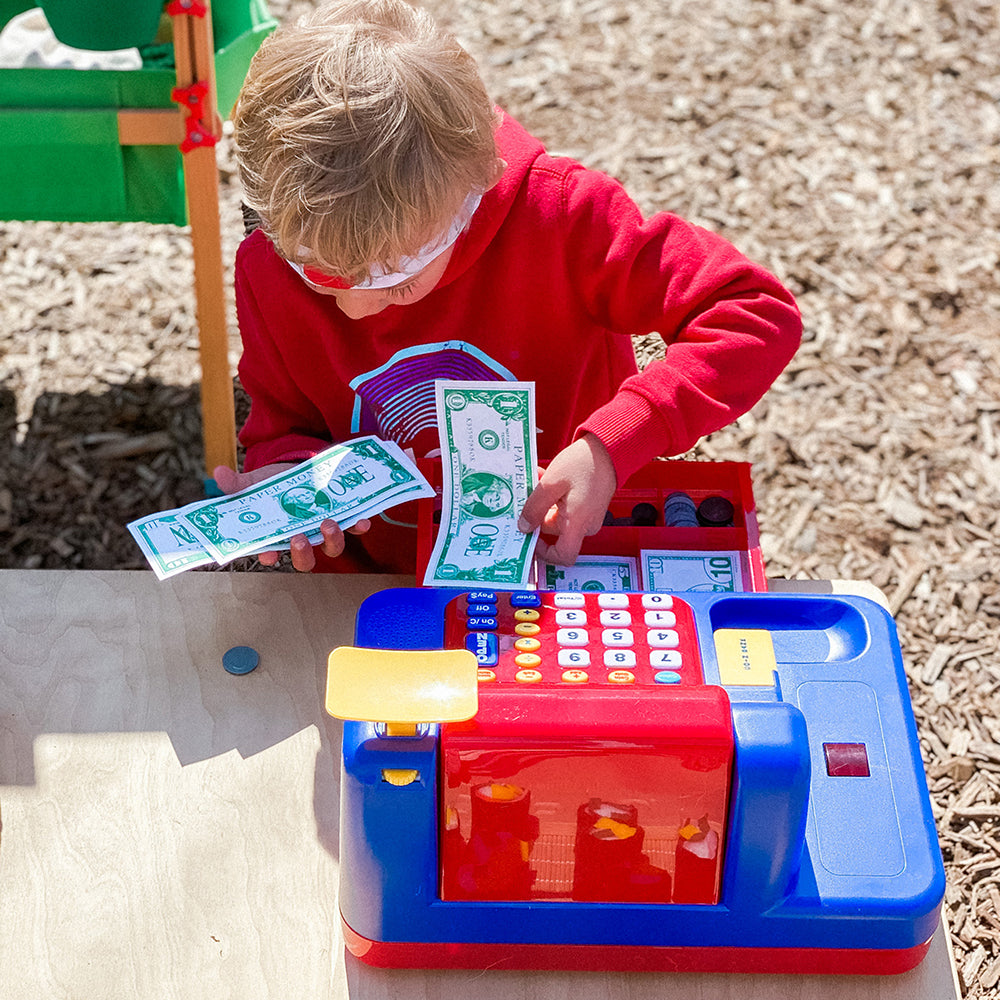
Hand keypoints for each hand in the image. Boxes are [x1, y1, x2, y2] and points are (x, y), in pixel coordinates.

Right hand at [213, 464, 369, 571]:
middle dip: (302, 554)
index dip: (270, 556)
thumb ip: (238, 483)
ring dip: (331, 540)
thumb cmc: (274, 482)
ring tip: (327, 523)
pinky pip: (354, 527)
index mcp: (277, 536)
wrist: (301, 465)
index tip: (269, 554)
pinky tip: (362, 520)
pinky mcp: (343, 517)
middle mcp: (302, 538)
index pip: (271, 554)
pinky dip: (359, 526)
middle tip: (298, 539)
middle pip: (305, 561)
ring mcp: (323, 530)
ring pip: (330, 548)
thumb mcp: (255, 481)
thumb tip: (218, 474)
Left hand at [516, 434, 616, 565]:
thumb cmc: (583, 463)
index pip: (563, 556)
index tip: (530, 538)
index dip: (543, 553)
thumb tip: (524, 527)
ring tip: (538, 480)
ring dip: (544, 502)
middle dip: (538, 514)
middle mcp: (586, 525)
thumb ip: (534, 508)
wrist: (608, 448)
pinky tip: (548, 479)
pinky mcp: (588, 507)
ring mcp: (588, 516)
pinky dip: (555, 498)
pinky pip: (566, 509)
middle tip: (527, 495)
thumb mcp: (551, 484)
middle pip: (555, 533)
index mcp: (578, 523)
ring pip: (558, 517)